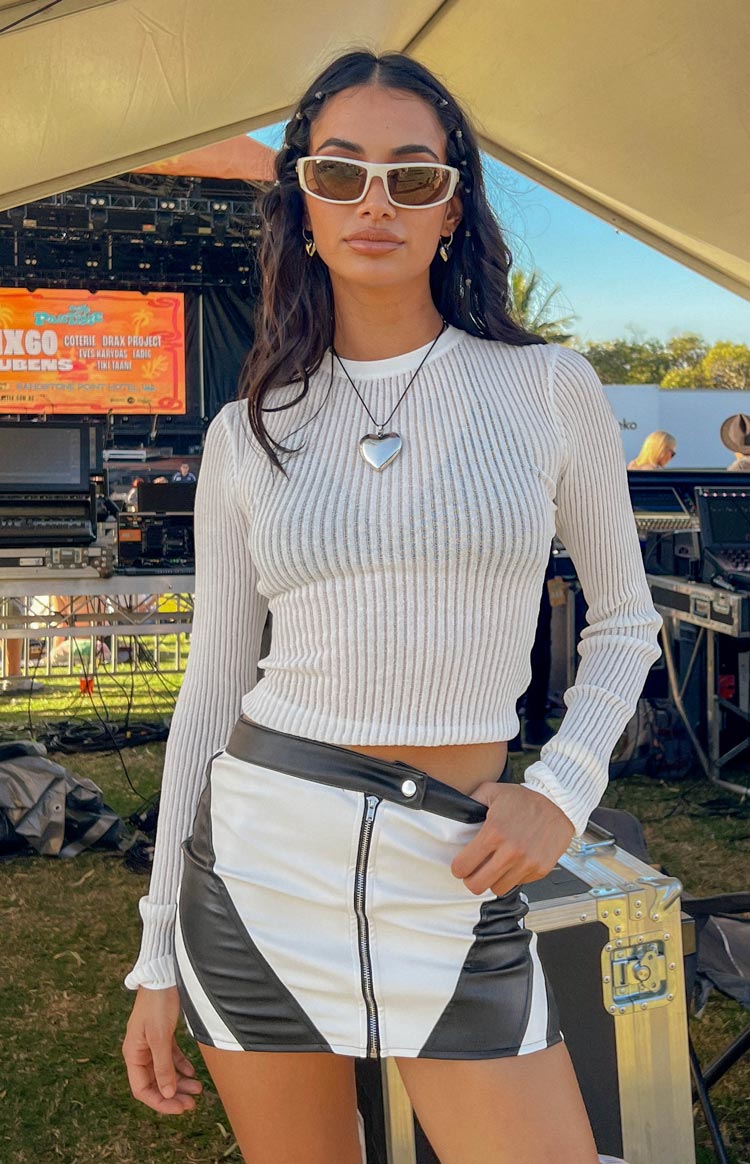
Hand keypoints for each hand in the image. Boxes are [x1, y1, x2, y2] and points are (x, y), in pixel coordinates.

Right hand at [122, 985, 202, 1113]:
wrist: (163, 975)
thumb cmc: (157, 1004)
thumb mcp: (160, 1037)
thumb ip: (163, 1066)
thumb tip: (168, 1093)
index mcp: (133, 1054)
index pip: (143, 1089)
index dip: (160, 1102)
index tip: (179, 1108)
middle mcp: (140, 1051)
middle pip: (155, 1082)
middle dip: (173, 1095)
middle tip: (192, 1104)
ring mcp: (151, 1043)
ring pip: (165, 1071)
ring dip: (180, 1082)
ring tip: (198, 1090)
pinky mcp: (163, 1034)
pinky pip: (171, 1057)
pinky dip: (181, 1066)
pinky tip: (193, 1073)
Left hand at [451, 783, 574, 896]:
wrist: (559, 804)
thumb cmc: (525, 798)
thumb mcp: (492, 791)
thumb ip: (471, 801)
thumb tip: (455, 811)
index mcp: (494, 832)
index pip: (463, 866)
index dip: (458, 867)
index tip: (461, 865)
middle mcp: (510, 851)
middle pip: (477, 886)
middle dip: (471, 880)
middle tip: (473, 871)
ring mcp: (527, 863)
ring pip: (497, 889)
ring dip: (493, 880)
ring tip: (494, 867)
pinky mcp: (540, 870)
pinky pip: (518, 883)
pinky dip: (513, 877)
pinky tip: (513, 862)